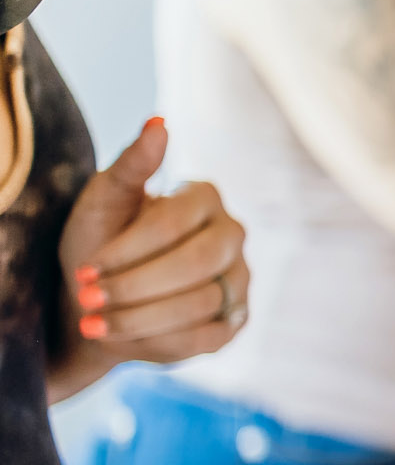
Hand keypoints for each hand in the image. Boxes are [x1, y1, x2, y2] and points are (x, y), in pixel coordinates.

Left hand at [50, 118, 248, 398]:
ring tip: (94, 324)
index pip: (175, 222)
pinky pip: (207, 338)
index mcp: (206, 197)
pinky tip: (120, 338)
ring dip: (139, 318)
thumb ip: (132, 164)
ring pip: (201, 304)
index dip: (127, 249)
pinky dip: (158, 341)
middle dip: (136, 285)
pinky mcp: (235, 322)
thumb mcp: (102, 200)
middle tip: (88, 299)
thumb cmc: (99, 241)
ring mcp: (239, 280)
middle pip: (198, 263)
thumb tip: (159, 123)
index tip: (84, 268)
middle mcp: (233, 236)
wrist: (99, 298)